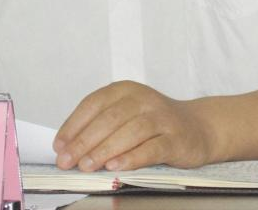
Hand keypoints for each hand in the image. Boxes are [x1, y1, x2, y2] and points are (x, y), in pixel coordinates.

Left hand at [53, 81, 216, 171]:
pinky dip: (132, 157)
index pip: (94, 104)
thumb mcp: (126, 114)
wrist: (198, 126)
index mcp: (126, 90)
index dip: (74, 125)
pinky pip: (152, 148)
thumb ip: (100, 125)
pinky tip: (116, 166)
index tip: (59, 146)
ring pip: (130, 132)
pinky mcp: (176, 138)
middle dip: (84, 141)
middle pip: (109, 119)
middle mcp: (143, 99)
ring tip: (87, 166)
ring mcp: (161, 118)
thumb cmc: (154, 123)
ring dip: (104, 150)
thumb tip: (68, 147)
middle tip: (68, 161)